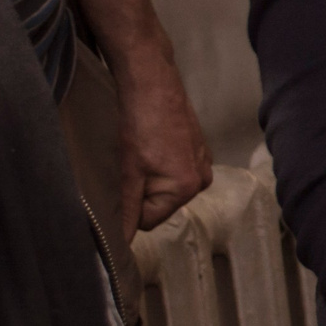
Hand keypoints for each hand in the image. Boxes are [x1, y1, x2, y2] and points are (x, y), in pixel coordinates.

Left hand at [116, 51, 212, 237]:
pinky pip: (176, 170)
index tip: (123, 183)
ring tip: (142, 152)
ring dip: (152, 176)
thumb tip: (121, 242)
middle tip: (132, 165)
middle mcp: (202, 179)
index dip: (131, 206)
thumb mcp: (128, 172)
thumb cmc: (141, 125)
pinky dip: (161, 162)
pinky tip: (153, 144)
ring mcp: (204, 162)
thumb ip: (128, 210)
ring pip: (167, 187)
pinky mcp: (200, 149)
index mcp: (187, 188)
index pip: (150, 220)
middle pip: (161, 204)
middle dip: (144, 190)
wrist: (153, 84)